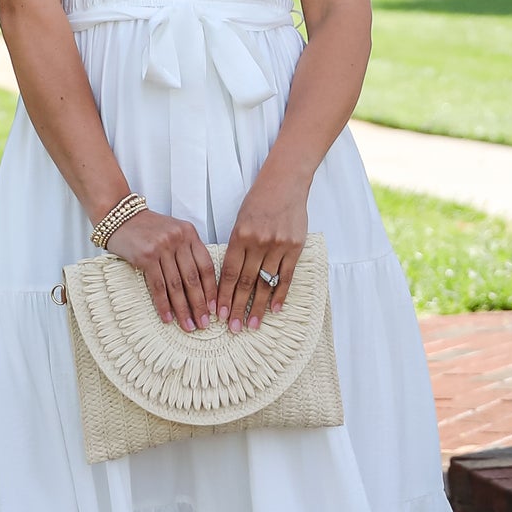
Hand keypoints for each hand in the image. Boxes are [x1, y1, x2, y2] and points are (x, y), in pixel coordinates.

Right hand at [104, 209, 217, 330]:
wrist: (119, 216)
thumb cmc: (147, 227)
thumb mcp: (173, 232)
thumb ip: (187, 251)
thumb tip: (199, 286)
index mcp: (189, 233)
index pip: (206, 266)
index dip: (211, 290)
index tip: (214, 308)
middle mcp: (178, 239)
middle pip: (193, 278)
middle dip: (199, 304)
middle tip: (204, 323)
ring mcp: (162, 247)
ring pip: (176, 285)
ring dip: (183, 309)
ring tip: (188, 325)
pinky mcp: (146, 256)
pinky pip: (158, 286)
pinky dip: (163, 304)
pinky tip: (168, 317)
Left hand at [216, 180, 308, 332]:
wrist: (285, 183)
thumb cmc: (258, 202)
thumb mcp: (240, 221)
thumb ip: (236, 247)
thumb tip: (228, 279)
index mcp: (240, 236)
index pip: (228, 272)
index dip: (222, 295)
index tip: (217, 313)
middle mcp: (258, 242)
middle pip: (245, 282)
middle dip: (237, 307)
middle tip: (232, 328)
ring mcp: (278, 246)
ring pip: (265, 283)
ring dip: (258, 307)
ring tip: (252, 324)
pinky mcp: (295, 247)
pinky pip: (286, 276)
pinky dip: (280, 294)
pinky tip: (274, 309)